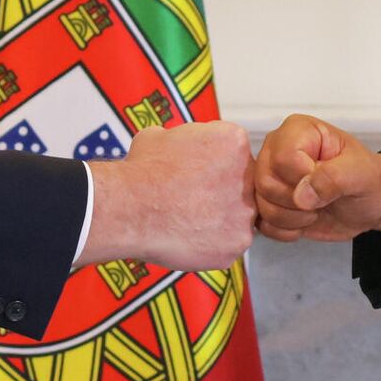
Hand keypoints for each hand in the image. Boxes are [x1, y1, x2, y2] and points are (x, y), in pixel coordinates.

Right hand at [80, 120, 254, 271]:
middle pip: (244, 187)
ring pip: (238, 218)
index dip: (215, 168)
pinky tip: (189, 238)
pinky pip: (228, 245)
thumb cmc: (143, 171)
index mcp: (234, 142)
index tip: (198, 176)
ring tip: (189, 222)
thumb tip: (178, 143)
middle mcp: (249, 176)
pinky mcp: (237, 243)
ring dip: (219, 221)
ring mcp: (246, 213)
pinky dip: (211, 245)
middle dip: (223, 195)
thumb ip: (185, 140)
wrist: (131, 208)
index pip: (236, 155)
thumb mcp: (162, 135)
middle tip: (194, 202)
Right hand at [254, 115, 380, 242]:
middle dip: (298, 202)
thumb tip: (300, 196)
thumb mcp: (361, 174)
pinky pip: (262, 223)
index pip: (283, 157)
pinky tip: (305, 223)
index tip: (328, 182)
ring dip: (293, 218)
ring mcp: (269, 177)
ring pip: (262, 205)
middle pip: (265, 182)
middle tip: (323, 200)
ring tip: (317, 210)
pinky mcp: (269, 203)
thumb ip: (333, 178)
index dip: (303, 178)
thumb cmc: (369, 180)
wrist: (372, 205)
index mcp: (297, 130)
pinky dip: (286, 230)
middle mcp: (276, 150)